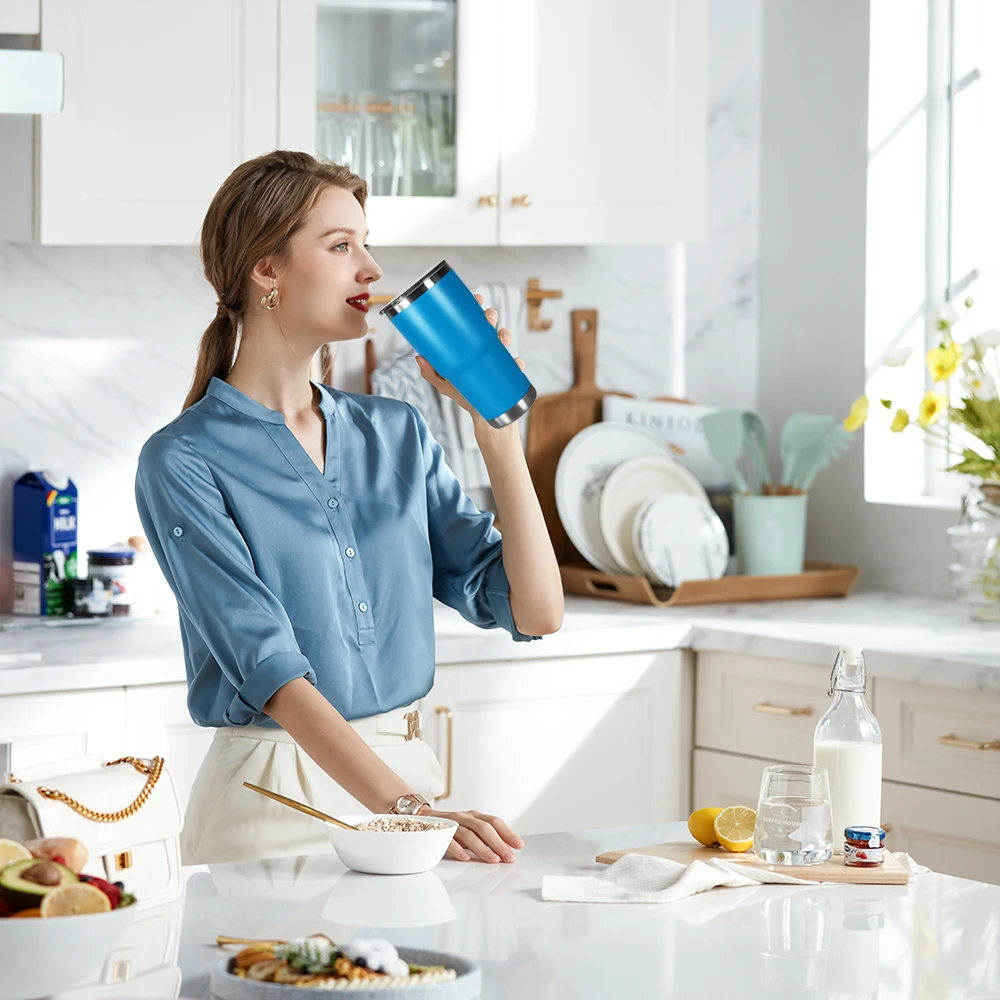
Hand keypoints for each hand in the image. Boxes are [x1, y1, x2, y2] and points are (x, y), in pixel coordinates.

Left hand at [414, 294, 525, 422]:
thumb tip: (418, 356)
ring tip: (501, 338)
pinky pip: (516, 366)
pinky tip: (516, 362)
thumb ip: (431, 373)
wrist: (482, 417)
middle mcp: (486, 350)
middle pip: (490, 326)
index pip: (474, 322)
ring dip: (505, 335)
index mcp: (472, 347)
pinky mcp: (510, 374)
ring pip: (504, 340)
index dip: (476, 307)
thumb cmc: (464, 396)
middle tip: (487, 317)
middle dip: (490, 316)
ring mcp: (499, 361)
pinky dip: (517, 362)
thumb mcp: (445, 384)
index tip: (476, 298)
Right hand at [420, 806, 523, 862]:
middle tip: (509, 857)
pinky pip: (448, 840)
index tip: (519, 845)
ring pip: (469, 834)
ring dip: (483, 848)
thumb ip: (485, 838)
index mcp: (475, 816)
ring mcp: (452, 823)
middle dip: (499, 843)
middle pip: (485, 828)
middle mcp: (465, 817)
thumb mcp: (470, 830)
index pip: (494, 821)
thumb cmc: (451, 828)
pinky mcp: (438, 831)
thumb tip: (506, 851)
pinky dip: (458, 849)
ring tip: (493, 860)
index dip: (508, 832)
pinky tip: (465, 858)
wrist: (421, 818)